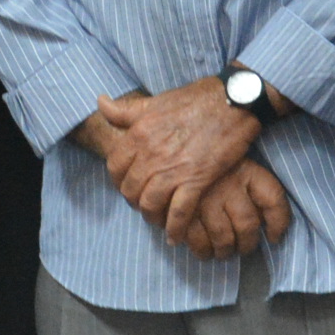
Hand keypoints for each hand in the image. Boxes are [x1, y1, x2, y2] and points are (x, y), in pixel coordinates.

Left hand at [97, 79, 261, 245]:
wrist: (233, 101)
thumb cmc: (196, 99)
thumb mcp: (155, 101)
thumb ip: (125, 109)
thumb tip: (100, 102)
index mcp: (139, 133)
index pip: (115, 167)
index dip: (119, 180)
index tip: (129, 184)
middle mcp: (151, 154)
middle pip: (130, 190)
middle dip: (134, 201)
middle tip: (144, 203)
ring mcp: (173, 169)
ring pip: (150, 204)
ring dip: (152, 217)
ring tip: (158, 219)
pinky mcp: (196, 180)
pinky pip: (178, 213)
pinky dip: (175, 228)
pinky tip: (175, 236)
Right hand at [181, 160, 295, 260]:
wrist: (170, 152)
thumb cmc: (206, 161)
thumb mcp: (232, 160)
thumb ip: (251, 186)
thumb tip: (269, 224)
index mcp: (245, 170)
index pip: (273, 199)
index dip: (279, 223)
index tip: (274, 237)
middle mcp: (228, 185)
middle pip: (248, 226)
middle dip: (247, 244)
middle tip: (243, 247)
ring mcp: (205, 200)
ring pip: (224, 239)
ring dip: (225, 251)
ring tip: (223, 251)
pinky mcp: (183, 212)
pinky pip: (198, 241)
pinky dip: (202, 251)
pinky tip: (204, 250)